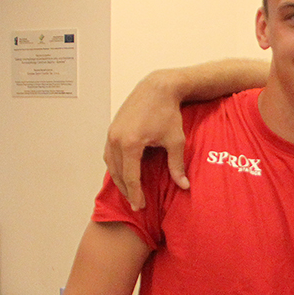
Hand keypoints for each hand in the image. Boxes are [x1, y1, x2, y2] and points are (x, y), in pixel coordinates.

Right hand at [104, 68, 188, 209]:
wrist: (157, 88)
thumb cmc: (168, 113)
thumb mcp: (175, 141)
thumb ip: (177, 166)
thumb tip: (184, 186)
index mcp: (130, 143)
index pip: (131, 177)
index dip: (136, 194)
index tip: (141, 206)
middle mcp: (116, 139)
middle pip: (118, 173)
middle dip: (127, 191)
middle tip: (136, 205)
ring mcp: (111, 133)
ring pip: (111, 165)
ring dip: (119, 180)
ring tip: (130, 192)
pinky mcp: (111, 129)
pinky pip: (109, 154)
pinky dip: (115, 167)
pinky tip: (124, 174)